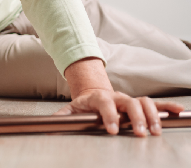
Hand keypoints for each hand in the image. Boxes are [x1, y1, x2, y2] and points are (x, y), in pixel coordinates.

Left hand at [54, 89, 184, 136]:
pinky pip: (156, 103)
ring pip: (144, 102)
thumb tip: (47, 127)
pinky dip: (168, 106)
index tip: (113, 129)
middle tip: (139, 133)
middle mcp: (116, 97)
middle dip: (135, 117)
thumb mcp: (69, 111)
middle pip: (129, 102)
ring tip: (155, 131)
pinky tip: (178, 112)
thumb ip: (60, 118)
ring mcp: (128, 99)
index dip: (109, 115)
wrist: (92, 93)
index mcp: (98, 98)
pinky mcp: (139, 104)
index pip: (104, 104)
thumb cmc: (83, 105)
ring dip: (152, 116)